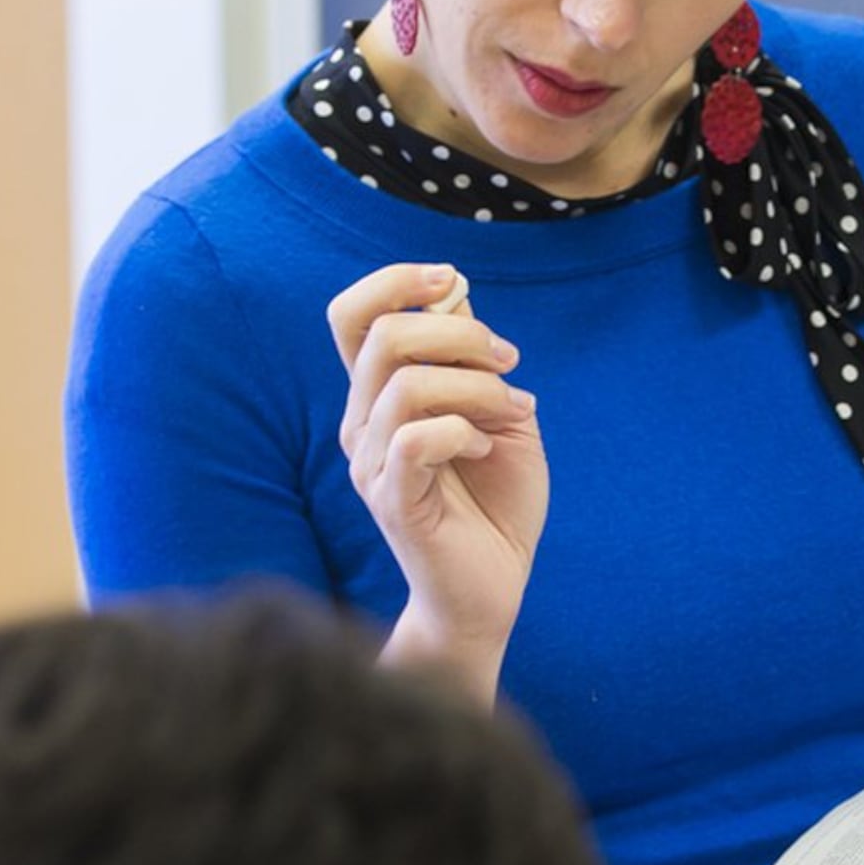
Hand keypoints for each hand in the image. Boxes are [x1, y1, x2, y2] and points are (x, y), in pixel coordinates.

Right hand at [327, 264, 546, 702]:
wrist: (494, 585)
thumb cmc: (496, 500)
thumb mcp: (500, 413)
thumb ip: (474, 358)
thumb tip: (454, 291)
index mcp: (378, 395)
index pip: (352, 315)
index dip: (394, 280)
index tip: (451, 279)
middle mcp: (360, 423)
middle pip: (383, 336)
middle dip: (459, 334)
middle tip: (509, 361)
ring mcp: (369, 462)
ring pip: (406, 385)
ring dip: (475, 387)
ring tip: (511, 410)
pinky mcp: (390, 500)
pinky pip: (415, 438)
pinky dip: (462, 430)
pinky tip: (484, 449)